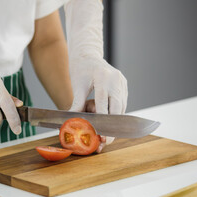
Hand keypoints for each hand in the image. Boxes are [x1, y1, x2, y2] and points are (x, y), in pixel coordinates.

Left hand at [65, 0, 127, 150]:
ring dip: (115, 123)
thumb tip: (72, 121)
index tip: (100, 135)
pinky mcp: (124, 86)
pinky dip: (116, 115)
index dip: (103, 122)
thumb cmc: (80, 69)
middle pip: (118, 109)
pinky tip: (109, 125)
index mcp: (104, 79)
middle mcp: (116, 80)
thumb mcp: (77, 86)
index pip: (105, 105)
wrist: (88, 55)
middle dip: (112, 127)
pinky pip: (122, 104)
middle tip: (106, 141)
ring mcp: (122, 83)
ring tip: (106, 137)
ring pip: (122, 108)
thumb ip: (77, 103)